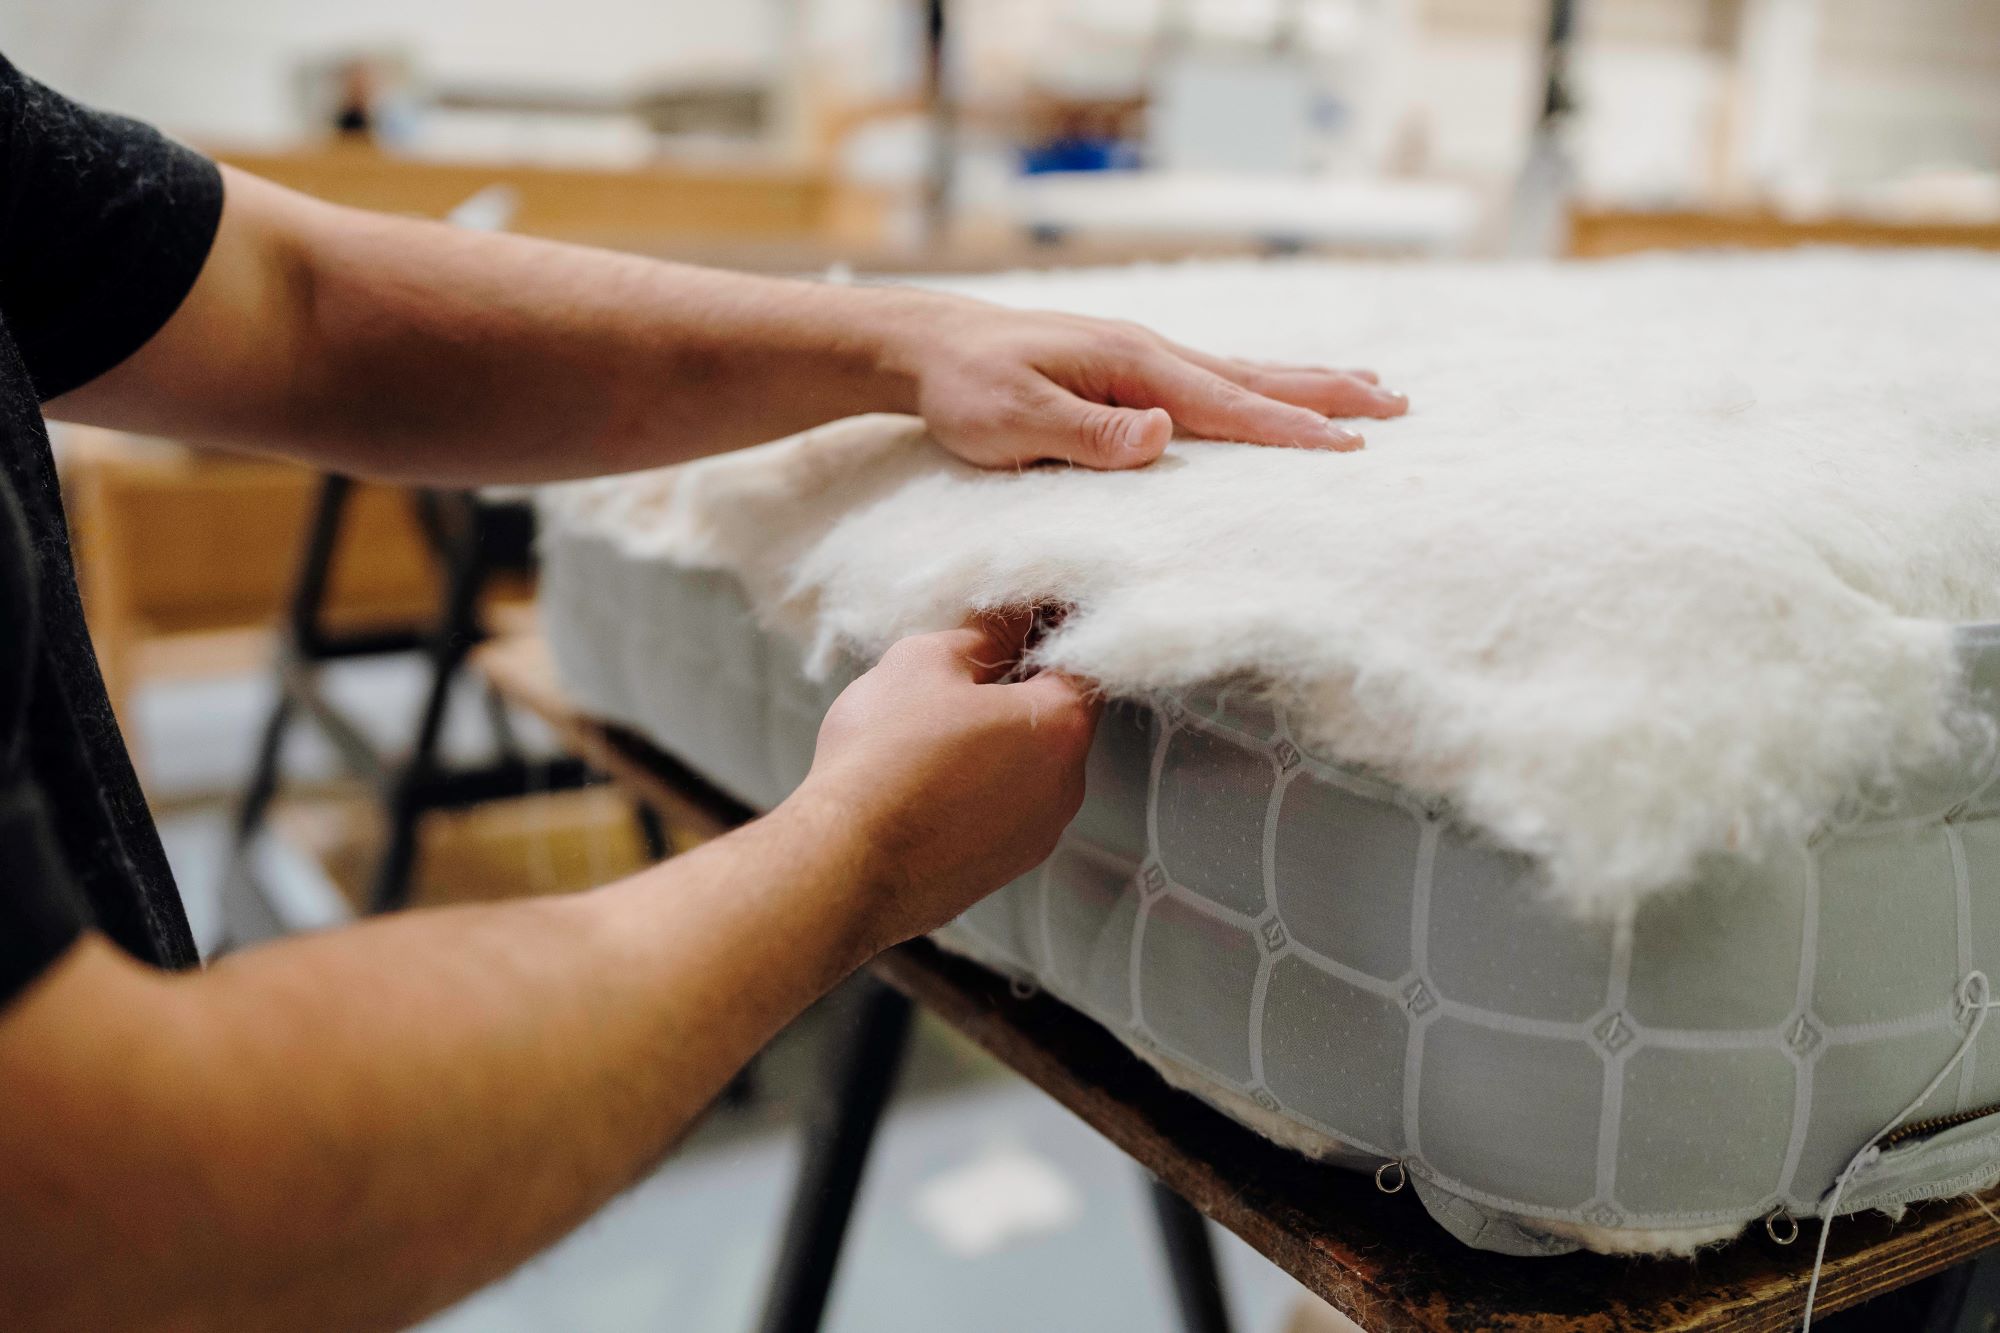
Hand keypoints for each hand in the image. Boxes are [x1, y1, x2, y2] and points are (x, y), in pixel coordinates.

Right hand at [783, 616, 1100, 951]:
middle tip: (960, 671)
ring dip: (991, 745)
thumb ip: (984, 633)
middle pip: (1053, 721)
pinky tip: (920, 779)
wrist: (842, 864)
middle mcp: (1064, 790)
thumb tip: (1010, 619)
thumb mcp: (927, 662)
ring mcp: (1033, 838)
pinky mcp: (996, 872)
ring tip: (928, 731)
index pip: (1083, 662)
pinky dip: (971, 791)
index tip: (1021, 615)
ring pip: (1024, 771)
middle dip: (1014, 691)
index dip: (1051, 631)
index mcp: (1061, 728)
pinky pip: (996, 813)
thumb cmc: (884, 759)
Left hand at [885, 293, 1407, 469]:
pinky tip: (1280, 390)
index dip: (1290, 429)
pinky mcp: (1132, 371)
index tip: (1351, 446)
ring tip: (1372, 389)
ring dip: (1310, 383)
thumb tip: (1163, 434)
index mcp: (1133, 367)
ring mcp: (1145, 359)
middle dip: (1331, 394)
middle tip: (1401, 407)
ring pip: (1246, 373)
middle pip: (1258, 378)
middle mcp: (1152, 355)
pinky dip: (1265, 384)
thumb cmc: (966, 390)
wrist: (930, 346)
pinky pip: (1217, 379)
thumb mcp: (1014, 422)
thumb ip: (1088, 433)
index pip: (1227, 406)